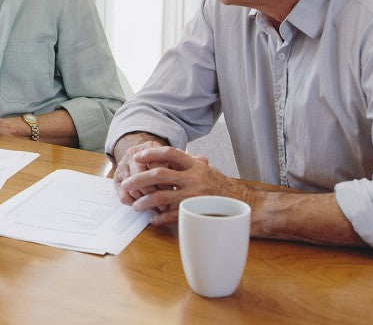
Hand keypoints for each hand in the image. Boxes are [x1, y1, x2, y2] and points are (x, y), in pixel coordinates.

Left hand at [117, 145, 234, 225]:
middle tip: (127, 183)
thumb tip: (172, 157)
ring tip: (135, 205)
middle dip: (139, 178)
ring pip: (161, 195)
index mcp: (196, 165)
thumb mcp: (208, 171)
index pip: (170, 153)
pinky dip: (159, 218)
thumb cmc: (225, 188)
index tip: (137, 156)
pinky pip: (171, 215)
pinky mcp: (195, 211)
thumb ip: (191, 165)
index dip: (152, 153)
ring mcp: (194, 195)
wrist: (246, 206)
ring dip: (145, 201)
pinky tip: (152, 220)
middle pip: (159, 173)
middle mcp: (193, 177)